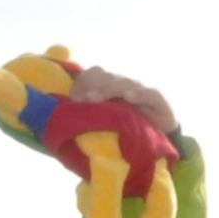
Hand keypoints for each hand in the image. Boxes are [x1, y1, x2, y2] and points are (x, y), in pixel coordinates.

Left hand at [63, 65, 179, 144]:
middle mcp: (123, 86)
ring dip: (108, 89)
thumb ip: (86, 120)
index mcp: (109, 88)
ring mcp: (139, 91)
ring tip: (95, 98)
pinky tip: (129, 97)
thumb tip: (60, 121)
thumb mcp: (103, 126)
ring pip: (123, 83)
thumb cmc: (125, 134)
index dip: (82, 82)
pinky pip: (148, 94)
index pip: (94, 75)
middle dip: (92, 86)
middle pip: (106, 78)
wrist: (158, 143)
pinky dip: (139, 94)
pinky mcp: (157, 100)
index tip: (71, 97)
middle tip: (81, 100)